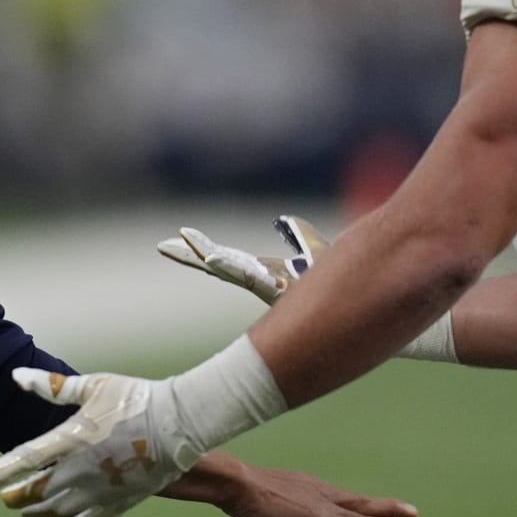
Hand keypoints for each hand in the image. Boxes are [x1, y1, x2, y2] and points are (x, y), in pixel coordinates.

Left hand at [0, 369, 204, 516]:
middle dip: (16, 496)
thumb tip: (16, 376)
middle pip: (36, 493)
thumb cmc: (136, 397)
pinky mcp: (118, 503)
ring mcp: (100, 491)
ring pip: (57, 513)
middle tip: (5, 497)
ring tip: (27, 511)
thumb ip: (51, 387)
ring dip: (37, 514)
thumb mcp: (92, 386)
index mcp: (72, 439)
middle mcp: (81, 471)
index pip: (24, 460)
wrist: (180, 424)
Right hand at [157, 215, 330, 304]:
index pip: (227, 258)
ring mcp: (265, 283)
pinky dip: (226, 266)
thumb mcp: (313, 249)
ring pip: (227, 269)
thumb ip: (299, 235)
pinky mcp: (275, 285)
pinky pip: (247, 275)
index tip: (182, 236)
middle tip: (163, 246)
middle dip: (191, 255)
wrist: (352, 296)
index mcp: (265, 271)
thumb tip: (284, 221)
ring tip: (176, 247)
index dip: (205, 248)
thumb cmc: (334, 281)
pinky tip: (210, 259)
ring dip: (203, 257)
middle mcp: (260, 279)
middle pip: (218, 263)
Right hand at [167, 456, 417, 516]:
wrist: (237, 484)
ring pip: (360, 514)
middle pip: (358, 503)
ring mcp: (320, 506)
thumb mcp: (256, 495)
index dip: (363, 507)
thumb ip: (262, 498)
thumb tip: (245, 497)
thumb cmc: (239, 487)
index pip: (341, 499)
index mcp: (307, 489)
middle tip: (411, 514)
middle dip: (384, 509)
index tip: (381, 511)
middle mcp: (319, 494)